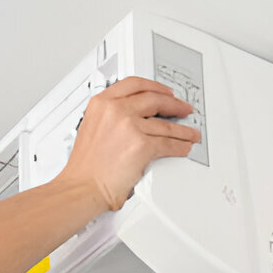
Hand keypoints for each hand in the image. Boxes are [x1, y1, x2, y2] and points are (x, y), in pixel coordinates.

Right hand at [59, 76, 201, 211]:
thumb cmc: (85, 168)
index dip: (154, 86)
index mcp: (101, 104)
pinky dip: (180, 146)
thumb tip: (132, 118)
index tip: (164, 91)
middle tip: (182, 108)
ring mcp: (130, 126)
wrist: (82, 187)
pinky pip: (169, 143)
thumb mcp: (91, 128)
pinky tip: (184, 147)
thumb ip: (110, 117)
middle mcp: (115, 110)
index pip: (134, 84)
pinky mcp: (143, 145)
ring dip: (182, 129)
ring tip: (190, 133)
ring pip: (166, 124)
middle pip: (154, 99)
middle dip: (173, 104)